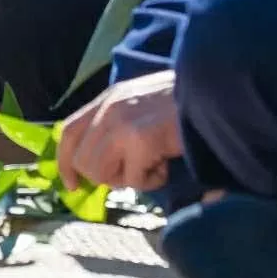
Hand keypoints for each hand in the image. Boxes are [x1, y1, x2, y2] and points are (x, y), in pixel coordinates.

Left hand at [56, 70, 182, 192]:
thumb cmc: (181, 102)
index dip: (65, 162)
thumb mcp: (139, 103)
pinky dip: (151, 181)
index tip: (72, 185)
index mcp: (107, 98)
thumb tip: (98, 162)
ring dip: (127, 180)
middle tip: (132, 172)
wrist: (211, 92)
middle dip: (105, 177)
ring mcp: (122, 124)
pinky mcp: (140, 140)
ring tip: (150, 167)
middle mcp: (108, 109)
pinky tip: (165, 165)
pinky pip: (133, 180)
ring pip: (101, 173)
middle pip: (83, 160)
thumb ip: (117, 124)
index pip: (68, 131)